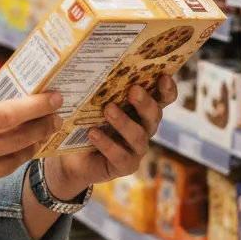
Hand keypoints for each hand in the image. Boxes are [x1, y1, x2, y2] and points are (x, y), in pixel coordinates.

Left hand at [43, 75, 177, 199]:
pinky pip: (120, 155)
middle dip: (145, 102)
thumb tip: (81, 74)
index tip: (163, 76)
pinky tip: (93, 133)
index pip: (162, 98)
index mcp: (140, 109)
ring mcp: (136, 148)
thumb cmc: (85, 122)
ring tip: (108, 109)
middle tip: (133, 90)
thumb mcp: (89, 103)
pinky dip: (107, 144)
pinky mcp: (125, 165)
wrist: (73, 158)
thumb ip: (93, 90)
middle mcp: (144, 127)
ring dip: (124, 122)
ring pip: (138, 136)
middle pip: (154, 115)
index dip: (167, 89)